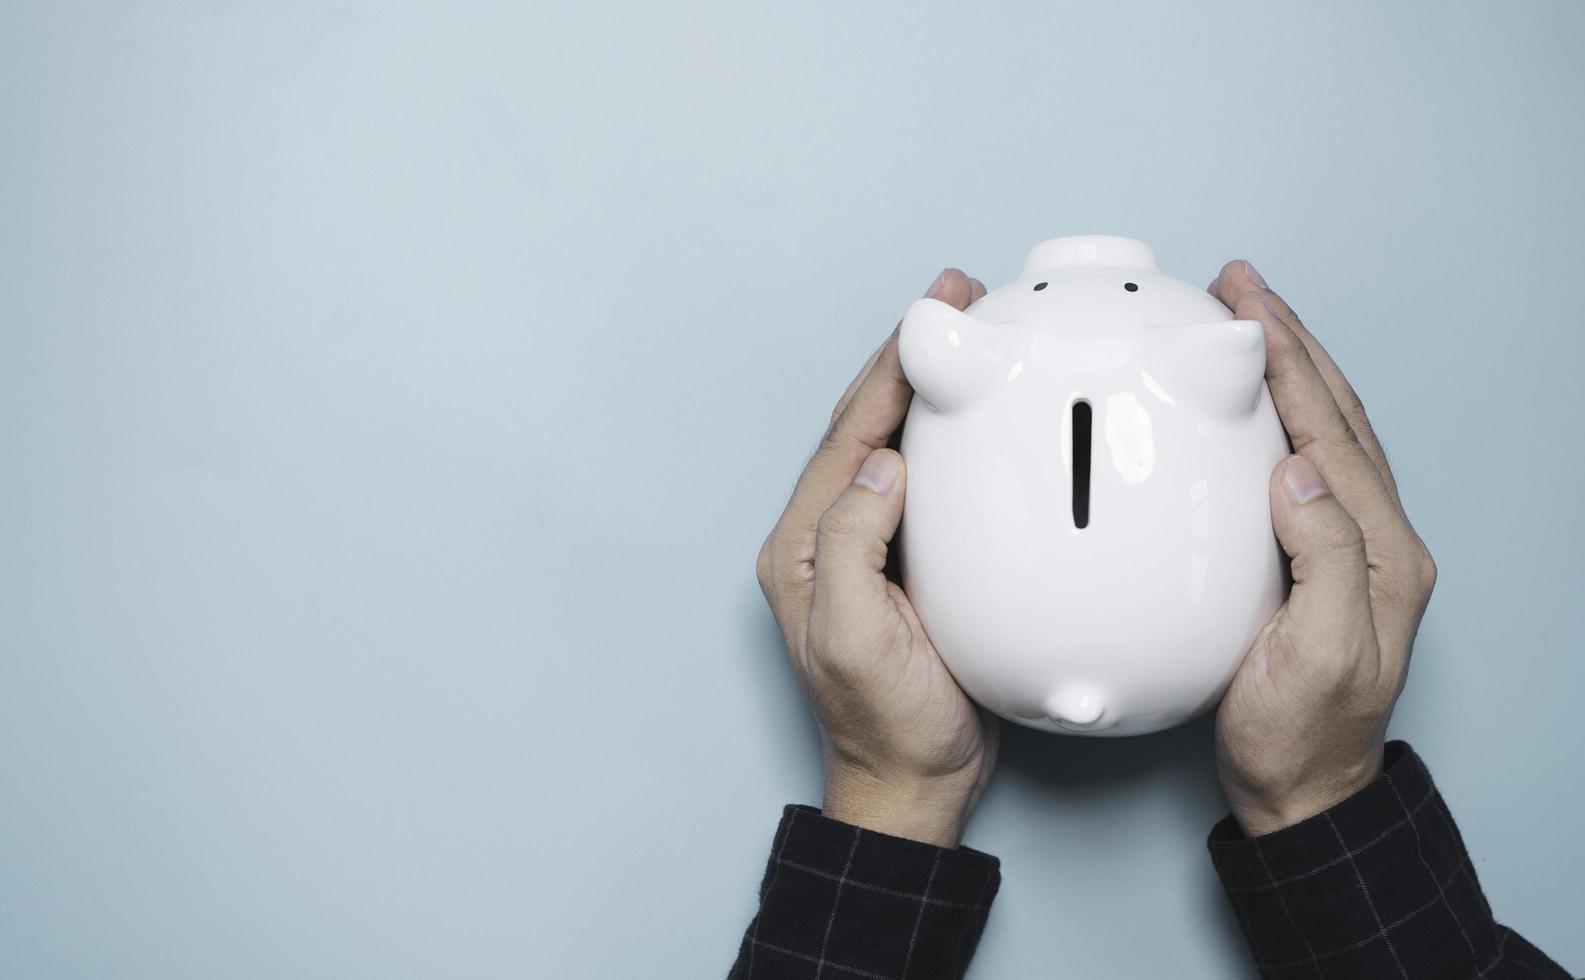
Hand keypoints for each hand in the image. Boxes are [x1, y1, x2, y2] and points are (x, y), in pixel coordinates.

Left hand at [756, 268, 995, 847]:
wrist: (913, 781)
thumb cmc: (885, 722)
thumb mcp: (858, 638)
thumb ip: (854, 545)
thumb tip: (882, 464)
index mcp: (805, 546)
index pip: (847, 435)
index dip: (887, 370)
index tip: (929, 315)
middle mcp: (828, 536)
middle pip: (864, 425)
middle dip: (905, 359)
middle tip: (954, 300)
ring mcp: (866, 547)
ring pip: (893, 444)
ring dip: (926, 387)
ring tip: (969, 335)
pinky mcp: (904, 561)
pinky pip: (925, 481)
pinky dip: (949, 437)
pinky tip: (980, 416)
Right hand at [1211, 261, 1437, 835]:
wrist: (1299, 789)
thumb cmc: (1300, 733)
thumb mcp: (1318, 654)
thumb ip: (1322, 559)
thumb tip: (1297, 470)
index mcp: (1380, 551)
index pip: (1333, 432)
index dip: (1291, 362)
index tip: (1249, 306)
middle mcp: (1374, 539)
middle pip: (1337, 414)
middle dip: (1292, 342)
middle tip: (1243, 286)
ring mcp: (1348, 547)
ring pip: (1323, 432)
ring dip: (1288, 369)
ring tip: (1246, 322)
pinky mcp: (1314, 559)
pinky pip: (1301, 465)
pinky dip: (1275, 416)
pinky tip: (1243, 405)